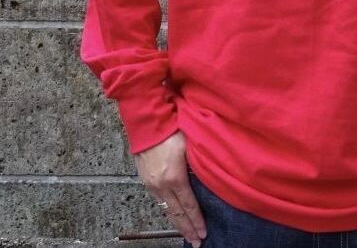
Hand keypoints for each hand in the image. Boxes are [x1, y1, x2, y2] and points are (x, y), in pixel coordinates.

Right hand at [134, 130, 206, 247]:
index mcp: (175, 177)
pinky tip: (174, 215)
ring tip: (187, 234)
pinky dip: (168, 211)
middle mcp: (162, 185)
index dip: (197, 220)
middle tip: (197, 242)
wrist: (147, 124)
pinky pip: (159, 201)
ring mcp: (152, 184)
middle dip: (188, 229)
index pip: (189, 205)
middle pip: (177, 213)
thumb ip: (198, 164)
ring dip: (178, 223)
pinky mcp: (146, 181)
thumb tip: (207, 177)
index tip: (204, 233)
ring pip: (167, 210)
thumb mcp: (190, 145)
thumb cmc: (171, 129)